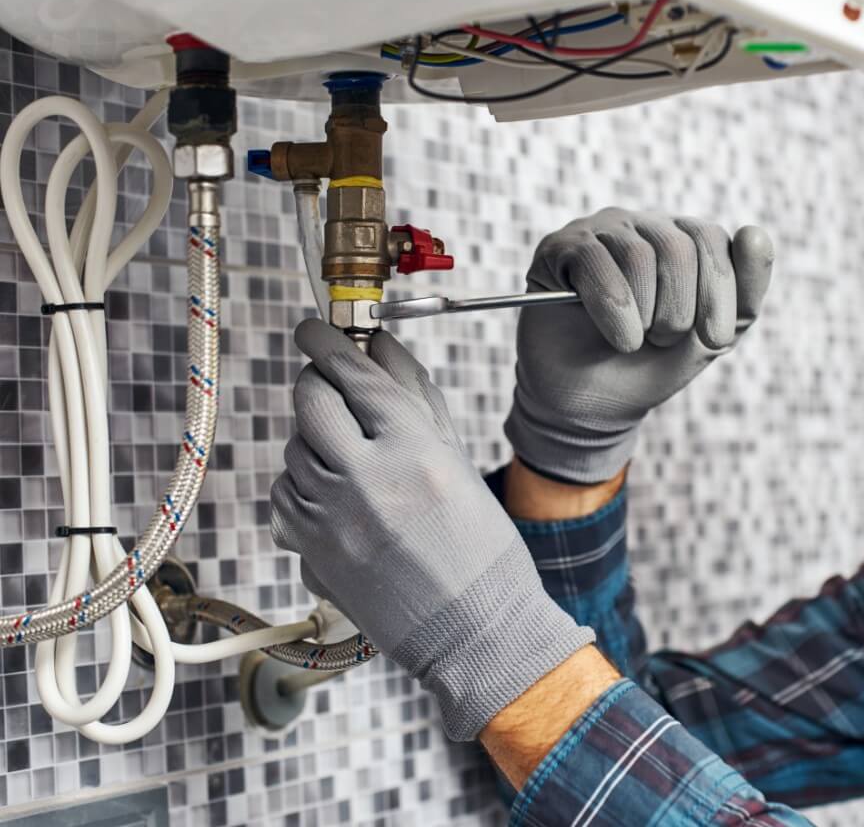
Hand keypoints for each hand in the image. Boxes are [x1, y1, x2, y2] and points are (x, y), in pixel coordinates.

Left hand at [270, 320, 593, 740]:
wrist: (474, 631)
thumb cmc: (481, 548)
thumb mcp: (458, 461)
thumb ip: (416, 397)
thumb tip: (380, 346)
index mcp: (414, 449)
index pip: (354, 374)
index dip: (328, 342)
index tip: (314, 328)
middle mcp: (367, 479)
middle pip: (311, 402)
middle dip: (317, 384)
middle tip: (329, 384)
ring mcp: (332, 518)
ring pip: (294, 449)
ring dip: (314, 440)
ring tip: (351, 457)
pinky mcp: (311, 552)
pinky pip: (286, 496)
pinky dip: (303, 485)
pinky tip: (337, 496)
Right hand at [504, 207, 774, 482]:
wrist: (591, 404)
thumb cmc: (651, 365)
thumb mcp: (710, 338)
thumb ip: (744, 293)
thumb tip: (755, 232)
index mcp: (684, 240)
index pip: (712, 238)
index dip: (719, 292)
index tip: (715, 339)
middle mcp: (643, 226)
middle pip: (677, 247)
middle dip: (679, 311)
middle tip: (664, 341)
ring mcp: (600, 232)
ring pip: (638, 257)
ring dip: (645, 316)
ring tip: (635, 342)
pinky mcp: (560, 248)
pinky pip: (594, 263)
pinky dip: (613, 311)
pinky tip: (617, 337)